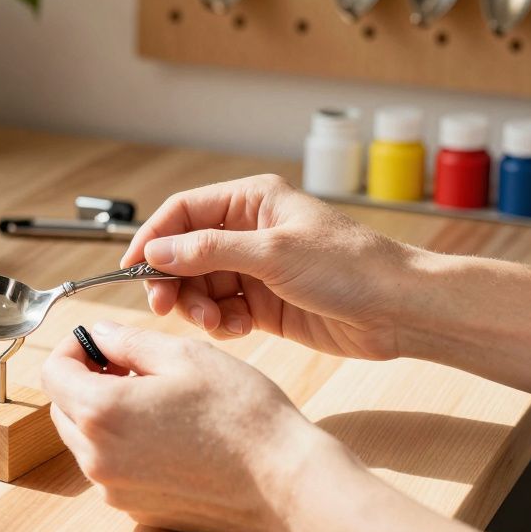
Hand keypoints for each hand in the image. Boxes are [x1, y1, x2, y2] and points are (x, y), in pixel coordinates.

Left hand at [41, 321, 343, 531]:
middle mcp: (97, 458)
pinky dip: (123, 445)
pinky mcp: (136, 509)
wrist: (282, 482)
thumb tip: (98, 335)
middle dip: (85, 380)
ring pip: (85, 440)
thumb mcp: (183, 355)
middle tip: (129, 366)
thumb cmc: (240, 414)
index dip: (73, 348)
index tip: (100, 342)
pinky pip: (111, 468)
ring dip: (103, 413)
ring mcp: (114, 489)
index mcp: (101, 412)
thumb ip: (128, 341)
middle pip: (63, 408)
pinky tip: (165, 431)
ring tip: (153, 397)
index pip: (52, 373)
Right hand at [122, 174, 416, 360]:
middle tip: (165, 306)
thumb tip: (157, 250)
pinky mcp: (264, 303)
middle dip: (173, 279)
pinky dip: (220, 323)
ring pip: (200, 285)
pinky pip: (222, 310)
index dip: (153, 237)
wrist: (400, 311)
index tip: (130, 267)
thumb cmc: (351, 267)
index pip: (184, 212)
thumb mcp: (274, 253)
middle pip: (185, 251)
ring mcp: (255, 268)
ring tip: (215, 322)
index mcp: (252, 201)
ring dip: (197, 306)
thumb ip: (209, 251)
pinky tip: (236, 330)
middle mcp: (249, 231)